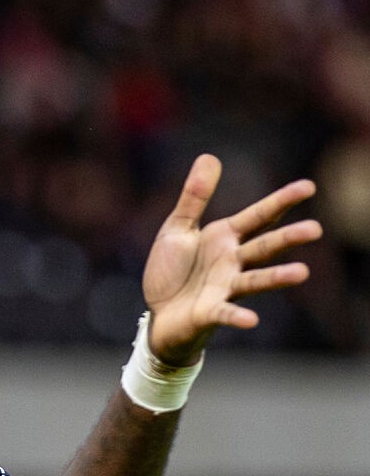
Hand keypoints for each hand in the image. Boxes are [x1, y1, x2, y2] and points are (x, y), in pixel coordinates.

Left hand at [142, 154, 321, 365]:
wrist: (159, 313)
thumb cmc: (172, 270)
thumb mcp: (177, 228)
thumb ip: (194, 197)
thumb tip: (209, 156)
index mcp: (225, 238)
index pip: (258, 216)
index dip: (281, 201)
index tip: (309, 186)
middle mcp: (231, 262)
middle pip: (263, 248)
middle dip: (287, 239)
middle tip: (315, 230)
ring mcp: (223, 288)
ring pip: (254, 280)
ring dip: (276, 277)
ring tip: (302, 272)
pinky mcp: (209, 312)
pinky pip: (225, 313)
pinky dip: (237, 316)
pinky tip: (252, 320)